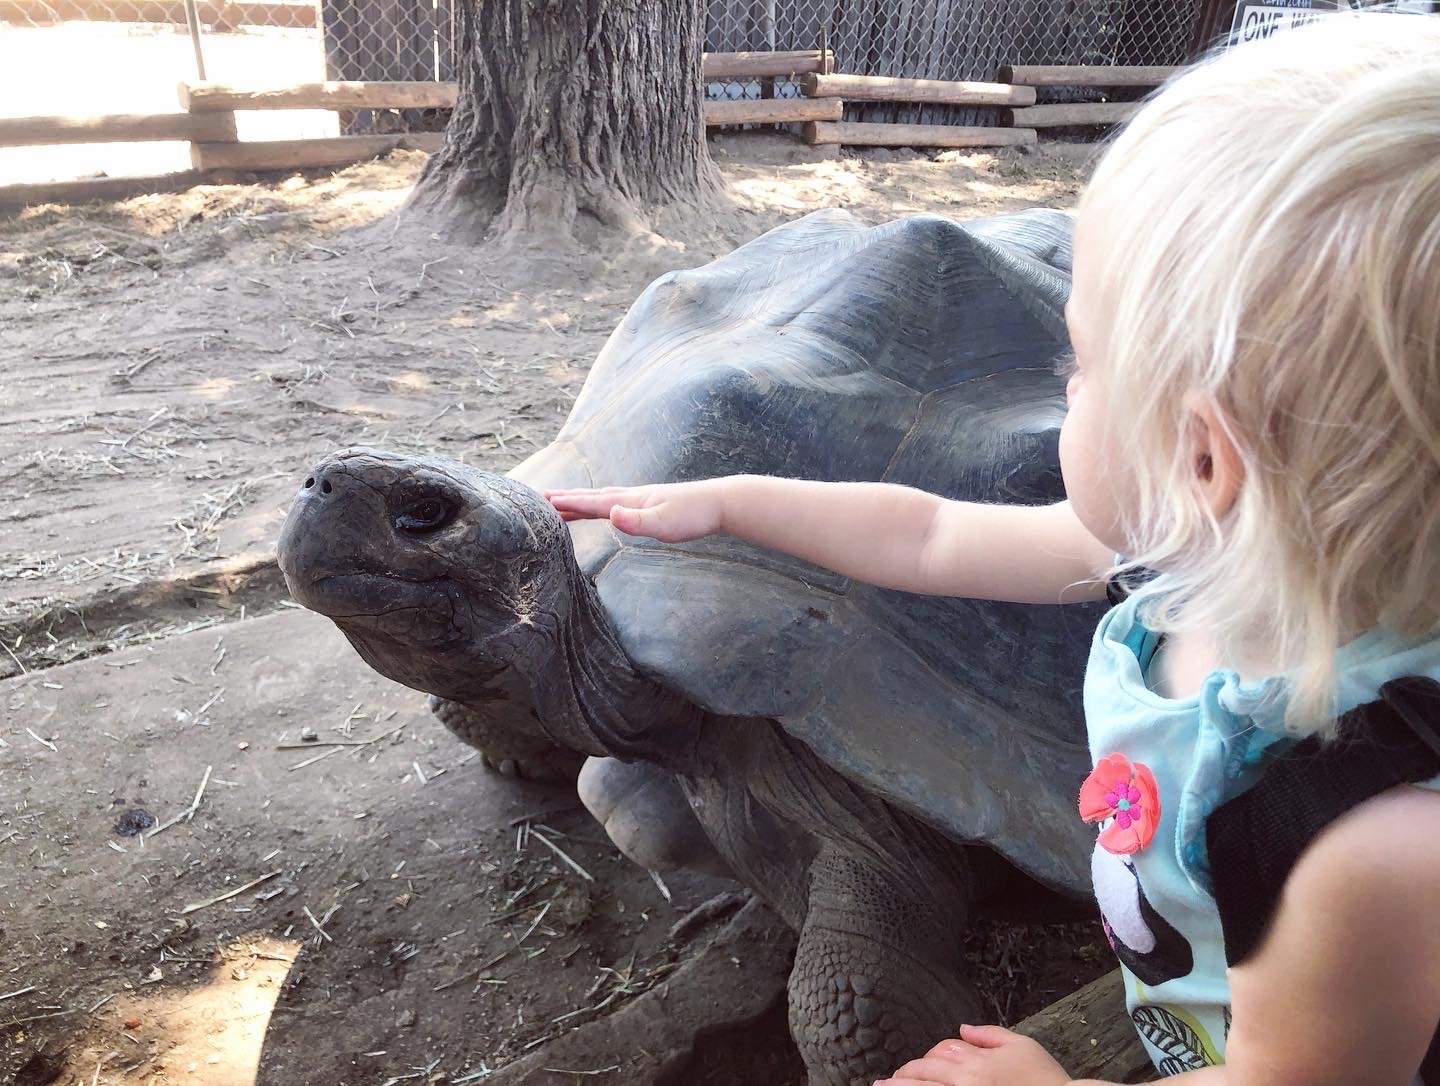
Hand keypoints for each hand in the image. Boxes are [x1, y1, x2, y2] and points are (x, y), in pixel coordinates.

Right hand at [543, 480, 728, 542]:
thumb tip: (611, 515)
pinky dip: (603, 504)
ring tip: (566, 503)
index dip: (567, 503)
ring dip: (583, 500)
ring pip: (605, 498)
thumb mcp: (664, 524)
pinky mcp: (653, 504)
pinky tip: (607, 509)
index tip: (543, 501)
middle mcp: (633, 496)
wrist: (721, 503)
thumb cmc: (693, 516)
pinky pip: (618, 503)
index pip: (592, 502)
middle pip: (593, 497)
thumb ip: (636, 521)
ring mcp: (643, 499)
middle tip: (542, 498)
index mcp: (631, 501)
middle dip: (567, 499)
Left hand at [878, 1025, 1070, 1085]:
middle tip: (887, 1080)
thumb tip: (965, 1028)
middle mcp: (967, 1084)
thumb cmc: (1046, 1081)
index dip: (928, 1059)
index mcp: (978, 1063)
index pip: (941, 1054)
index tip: (919, 1065)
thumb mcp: (1023, 1045)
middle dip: (904, 1076)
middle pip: (925, 1075)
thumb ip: (990, 1035)